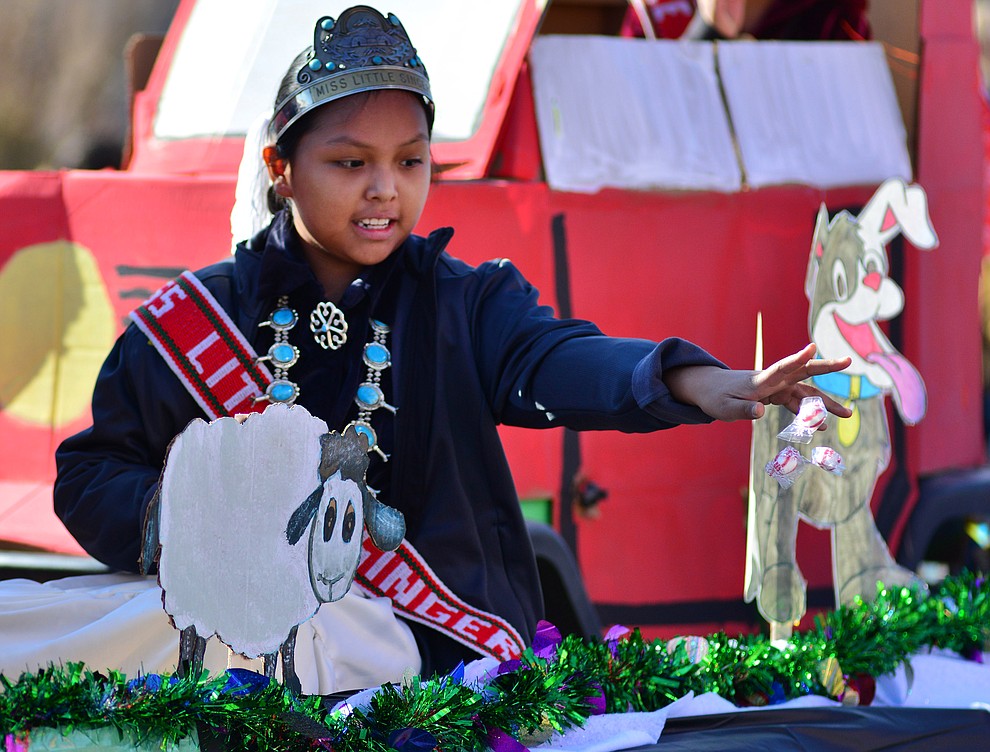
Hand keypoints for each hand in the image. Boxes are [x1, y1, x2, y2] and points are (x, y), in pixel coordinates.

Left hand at [665, 343, 852, 422]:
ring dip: (825, 404)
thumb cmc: (715, 397)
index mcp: (760, 380)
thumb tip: (760, 412)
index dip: (797, 358)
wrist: (710, 389)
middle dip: (826, 367)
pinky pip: (797, 403)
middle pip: (803, 372)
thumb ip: (742, 409)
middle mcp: (772, 380)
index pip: (782, 367)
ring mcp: (776, 387)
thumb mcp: (724, 408)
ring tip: (848, 415)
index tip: (812, 348)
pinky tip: (821, 426)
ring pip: (806, 393)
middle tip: (848, 361)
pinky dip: (809, 413)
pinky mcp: (776, 394)